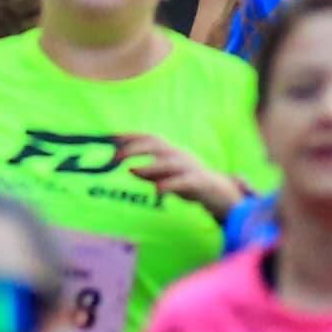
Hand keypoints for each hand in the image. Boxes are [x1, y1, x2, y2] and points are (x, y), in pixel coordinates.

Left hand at [115, 131, 242, 216]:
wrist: (221, 195)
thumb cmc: (190, 184)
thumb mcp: (167, 178)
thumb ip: (150, 174)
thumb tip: (130, 169)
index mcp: (171, 152)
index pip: (149, 138)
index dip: (130, 136)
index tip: (110, 138)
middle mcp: (179, 155)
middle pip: (156, 144)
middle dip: (134, 148)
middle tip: (114, 157)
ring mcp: (190, 167)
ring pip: (168, 162)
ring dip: (148, 165)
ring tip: (131, 170)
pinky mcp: (199, 183)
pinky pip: (183, 181)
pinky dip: (169, 184)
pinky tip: (157, 190)